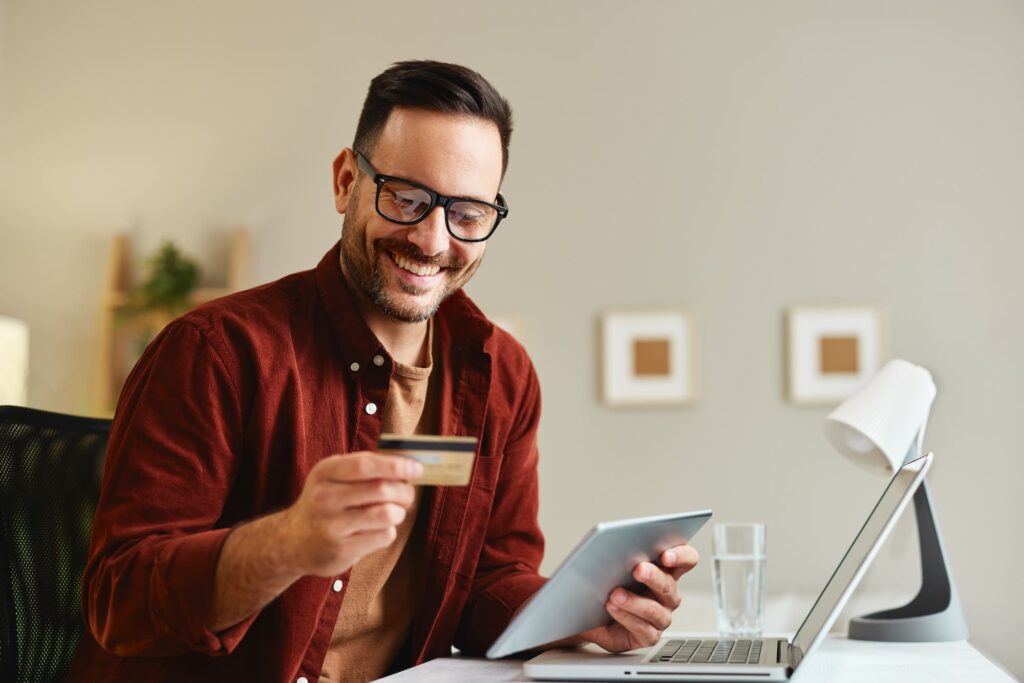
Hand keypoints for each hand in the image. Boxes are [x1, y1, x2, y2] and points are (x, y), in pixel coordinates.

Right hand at [279, 452, 421, 576]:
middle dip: (404, 491)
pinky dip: (389, 531)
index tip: (417, 468)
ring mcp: (331, 525)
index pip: (365, 465)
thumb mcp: (333, 478)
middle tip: (408, 496)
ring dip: (399, 513)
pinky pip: (383, 536)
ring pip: (386, 513)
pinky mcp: (340, 550)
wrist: (291, 542)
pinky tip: (379, 530)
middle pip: (381, 489)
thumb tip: (408, 464)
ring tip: (394, 513)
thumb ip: (365, 468)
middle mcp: (324, 497)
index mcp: (325, 472)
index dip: (396, 465)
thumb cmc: (325, 503)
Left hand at [579, 545, 699, 652]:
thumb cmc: (606, 584)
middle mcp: (668, 594)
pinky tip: (612, 608)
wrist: (590, 613)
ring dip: (635, 601)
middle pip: (669, 584)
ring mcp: (660, 617)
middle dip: (653, 576)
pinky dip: (626, 617)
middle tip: (638, 570)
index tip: (665, 555)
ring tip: (616, 594)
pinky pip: (642, 628)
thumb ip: (624, 554)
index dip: (681, 556)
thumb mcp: (615, 564)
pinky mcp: (649, 636)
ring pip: (655, 610)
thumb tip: (618, 544)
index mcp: (666, 571)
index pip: (687, 559)